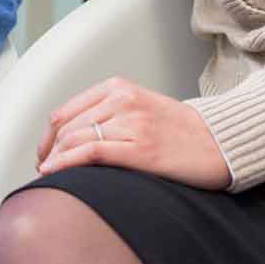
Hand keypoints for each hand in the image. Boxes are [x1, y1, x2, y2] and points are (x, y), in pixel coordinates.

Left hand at [35, 76, 229, 189]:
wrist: (220, 142)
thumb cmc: (181, 131)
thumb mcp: (140, 108)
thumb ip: (109, 114)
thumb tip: (72, 138)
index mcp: (118, 87)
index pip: (66, 111)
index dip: (47, 137)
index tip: (44, 154)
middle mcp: (122, 100)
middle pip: (67, 127)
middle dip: (48, 151)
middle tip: (45, 169)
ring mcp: (132, 123)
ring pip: (76, 139)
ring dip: (55, 160)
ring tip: (49, 176)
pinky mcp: (141, 149)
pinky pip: (92, 152)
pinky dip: (67, 163)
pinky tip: (56, 172)